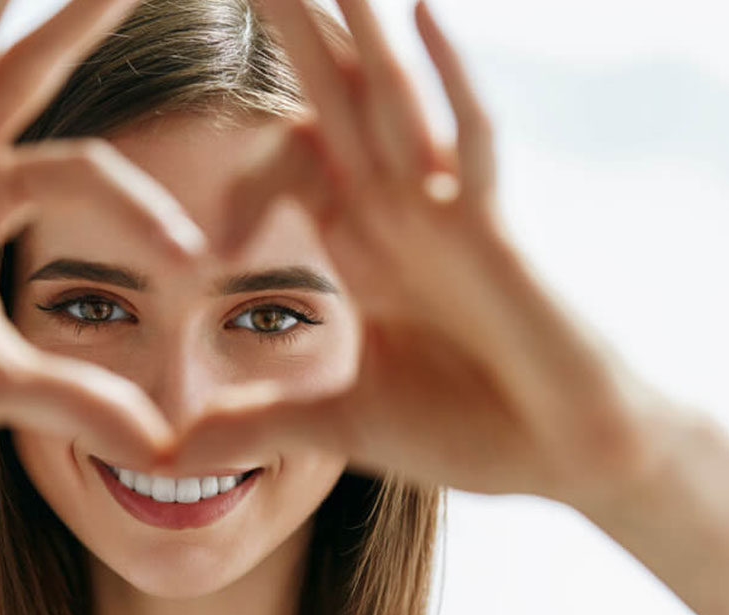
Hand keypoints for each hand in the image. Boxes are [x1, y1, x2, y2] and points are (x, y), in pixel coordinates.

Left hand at [167, 0, 692, 507]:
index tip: (190, 130)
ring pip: (390, 98)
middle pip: (334, 101)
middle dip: (293, 31)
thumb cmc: (470, 430)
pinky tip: (418, 11)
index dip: (242, 147)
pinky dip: (449, 78)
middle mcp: (400, 212)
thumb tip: (162, 456)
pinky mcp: (492, 231)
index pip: (293, 163)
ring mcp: (447, 214)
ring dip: (354, 27)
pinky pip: (471, 140)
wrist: (566, 456)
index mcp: (363, 245)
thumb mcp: (334, 425)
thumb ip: (253, 427)